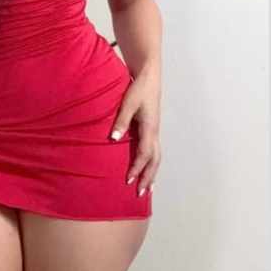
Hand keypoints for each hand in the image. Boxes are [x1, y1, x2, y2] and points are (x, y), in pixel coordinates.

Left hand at [110, 64, 161, 196]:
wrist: (148, 76)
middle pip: (154, 161)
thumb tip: (113, 138)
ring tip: (146, 187)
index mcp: (150, 128)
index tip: (128, 180)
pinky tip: (145, 168)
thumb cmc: (138, 89)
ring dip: (151, 173)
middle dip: (148, 177)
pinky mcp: (151, 128)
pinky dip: (150, 163)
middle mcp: (155, 132)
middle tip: (140, 193)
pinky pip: (153, 150)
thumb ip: (121, 121)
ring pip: (156, 157)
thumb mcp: (128, 103)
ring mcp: (154, 131)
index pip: (145, 154)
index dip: (137, 168)